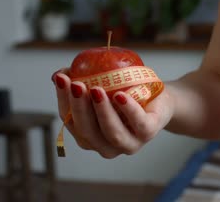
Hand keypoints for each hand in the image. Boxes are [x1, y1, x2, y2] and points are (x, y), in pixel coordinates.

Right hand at [52, 69, 173, 158]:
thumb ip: (82, 81)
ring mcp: (128, 144)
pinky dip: (128, 110)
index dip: (63, 100)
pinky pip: (138, 124)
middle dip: (79, 107)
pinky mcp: (148, 134)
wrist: (161, 100)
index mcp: (89, 136)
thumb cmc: (128, 94)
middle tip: (77, 84)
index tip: (61, 78)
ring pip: (111, 132)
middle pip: (87, 131)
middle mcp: (106, 145)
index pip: (70, 121)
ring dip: (102, 111)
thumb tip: (58, 74)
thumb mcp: (103, 85)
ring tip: (96, 89)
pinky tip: (120, 96)